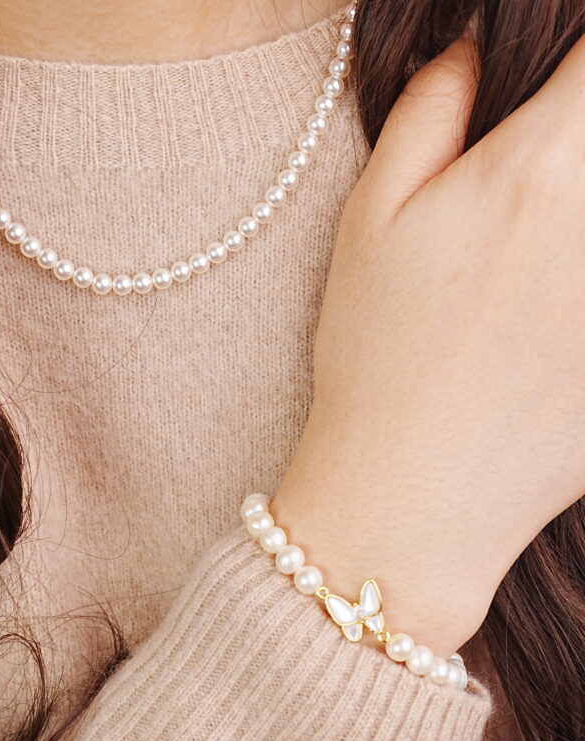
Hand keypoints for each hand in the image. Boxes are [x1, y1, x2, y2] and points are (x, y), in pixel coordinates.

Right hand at [272, 32, 584, 655]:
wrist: (411, 495)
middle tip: (536, 176)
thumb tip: (469, 52)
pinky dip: (580, 280)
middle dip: (578, 136)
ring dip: (579, 213)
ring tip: (528, 252)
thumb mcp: (369, 221)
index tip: (554, 85)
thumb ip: (428, 111)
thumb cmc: (377, 358)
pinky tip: (546, 307)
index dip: (576, 59)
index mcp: (541, 173)